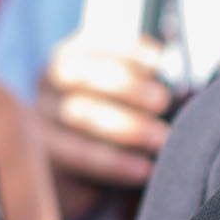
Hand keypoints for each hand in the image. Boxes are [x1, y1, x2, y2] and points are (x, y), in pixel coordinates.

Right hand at [37, 30, 179, 209]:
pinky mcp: (45, 159)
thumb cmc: (115, 121)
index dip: (124, 49)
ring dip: (128, 128)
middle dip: (127, 87)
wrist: (82, 175)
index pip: (92, 43)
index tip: (156, 60)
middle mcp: (49, 86)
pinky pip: (81, 158)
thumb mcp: (125, 95)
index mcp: (69, 58)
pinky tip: (144, 169)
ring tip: (161, 138)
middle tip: (162, 100)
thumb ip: (146, 79)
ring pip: (82, 117)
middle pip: (84, 77)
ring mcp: (41, 121)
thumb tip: (178, 70)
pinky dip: (116, 163)